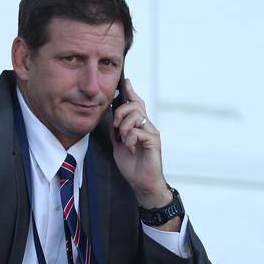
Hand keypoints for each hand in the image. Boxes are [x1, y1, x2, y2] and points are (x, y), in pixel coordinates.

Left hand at [110, 78, 170, 208]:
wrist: (142, 183)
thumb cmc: (132, 166)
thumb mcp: (118, 145)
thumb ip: (116, 132)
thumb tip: (110, 120)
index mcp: (139, 126)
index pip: (136, 103)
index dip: (131, 91)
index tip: (126, 81)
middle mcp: (148, 126)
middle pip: (135, 105)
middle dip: (120, 112)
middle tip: (116, 127)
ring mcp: (151, 133)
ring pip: (136, 115)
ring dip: (124, 127)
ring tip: (124, 140)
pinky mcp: (153, 141)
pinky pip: (137, 131)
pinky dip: (129, 139)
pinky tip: (129, 148)